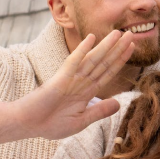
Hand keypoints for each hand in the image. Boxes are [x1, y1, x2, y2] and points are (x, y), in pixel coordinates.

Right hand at [12, 30, 134, 140]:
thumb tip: (118, 104)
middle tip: (132, 34)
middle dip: (118, 49)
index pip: (108, 72)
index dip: (120, 60)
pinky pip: (73, 62)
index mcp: (87, 91)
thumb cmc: (50, 124)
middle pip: (104, 62)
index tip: (132, 48)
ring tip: (119, 33)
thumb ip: (99, 111)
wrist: (27, 125)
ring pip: (93, 59)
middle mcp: (81, 81)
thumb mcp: (81, 121)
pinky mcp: (60, 78)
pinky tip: (91, 38)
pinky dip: (82, 50)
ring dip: (106, 46)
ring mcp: (72, 78)